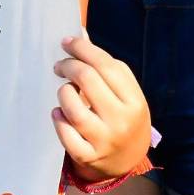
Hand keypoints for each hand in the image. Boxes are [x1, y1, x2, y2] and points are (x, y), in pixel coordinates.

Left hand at [53, 35, 151, 181]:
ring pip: (73, 109)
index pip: (106, 65)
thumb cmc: (124, 116)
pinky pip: (65, 134)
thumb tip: (80, 34)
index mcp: (135, 101)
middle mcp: (122, 121)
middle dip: (69, 66)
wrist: (129, 160)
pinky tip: (59, 113)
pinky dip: (58, 119)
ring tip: (65, 91)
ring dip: (64, 93)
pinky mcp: (88, 156)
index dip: (83, 49)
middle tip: (60, 65)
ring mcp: (105, 141)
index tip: (67, 42)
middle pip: (88, 80)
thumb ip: (105, 66)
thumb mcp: (125, 92)